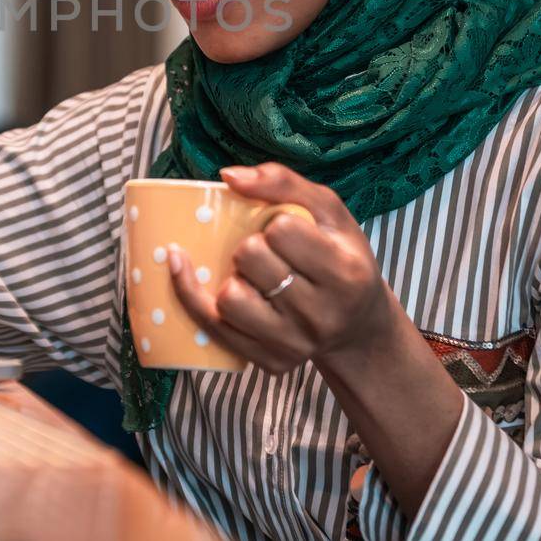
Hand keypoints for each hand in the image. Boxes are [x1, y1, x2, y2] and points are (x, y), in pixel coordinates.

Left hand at [167, 162, 396, 373]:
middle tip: (267, 253)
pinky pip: (213, 327)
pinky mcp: (271, 363)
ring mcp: (295, 344)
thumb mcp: (328, 211)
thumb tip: (228, 177)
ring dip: (232, 277)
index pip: (281, 230)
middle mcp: (322, 314)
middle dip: (250, 247)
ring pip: (229, 298)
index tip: (284, 231)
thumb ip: (282, 182)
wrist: (357, 326)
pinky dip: (193, 295)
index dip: (274, 223)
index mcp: (345, 272)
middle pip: (250, 258)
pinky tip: (183, 271)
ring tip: (251, 276)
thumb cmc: (340, 256)